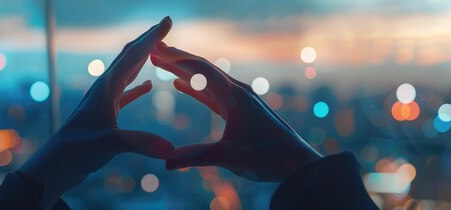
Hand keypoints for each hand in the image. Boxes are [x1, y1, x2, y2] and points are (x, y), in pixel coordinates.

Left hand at [20, 17, 173, 206]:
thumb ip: (139, 143)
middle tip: (166, 24)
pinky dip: (137, 87)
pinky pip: (125, 95)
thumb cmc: (76, 152)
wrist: (55, 166)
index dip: (152, 37)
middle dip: (148, 40)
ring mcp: (103, 102)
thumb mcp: (109, 144)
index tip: (168, 20)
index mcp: (106, 87)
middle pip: (129, 57)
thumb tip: (170, 150)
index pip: (133, 55)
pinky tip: (147, 86)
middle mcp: (104, 89)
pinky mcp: (104, 116)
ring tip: (158, 49)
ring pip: (127, 73)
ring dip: (142, 59)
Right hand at [151, 41, 321, 181]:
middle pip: (202, 68)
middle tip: (154, 49)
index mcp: (234, 96)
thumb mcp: (229, 157)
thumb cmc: (267, 157)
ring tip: (161, 62)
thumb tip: (166, 163)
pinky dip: (194, 88)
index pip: (200, 70)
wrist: (296, 163)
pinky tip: (180, 85)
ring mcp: (240, 99)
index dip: (176, 60)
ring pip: (206, 80)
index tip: (156, 51)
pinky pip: (212, 93)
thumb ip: (196, 156)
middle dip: (177, 58)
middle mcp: (238, 91)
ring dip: (183, 71)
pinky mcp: (240, 109)